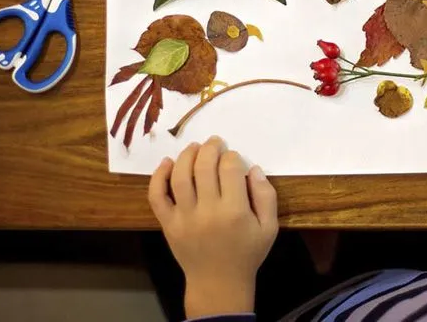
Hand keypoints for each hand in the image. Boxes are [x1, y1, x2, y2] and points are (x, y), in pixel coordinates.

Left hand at [148, 136, 277, 317]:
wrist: (218, 283)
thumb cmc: (247, 254)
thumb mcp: (269, 227)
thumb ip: (266, 196)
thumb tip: (253, 169)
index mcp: (234, 211)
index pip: (230, 169)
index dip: (232, 156)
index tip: (233, 157)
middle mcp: (207, 211)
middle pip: (204, 167)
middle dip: (210, 148)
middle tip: (214, 142)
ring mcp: (184, 217)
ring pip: (180, 176)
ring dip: (186, 155)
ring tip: (194, 147)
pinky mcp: (168, 224)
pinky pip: (157, 196)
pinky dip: (158, 176)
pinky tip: (167, 163)